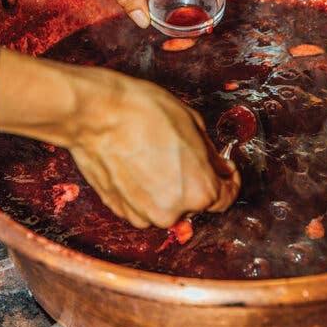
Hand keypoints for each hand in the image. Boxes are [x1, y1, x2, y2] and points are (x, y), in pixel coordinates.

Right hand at [0, 50, 239, 227]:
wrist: (96, 114)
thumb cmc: (144, 113)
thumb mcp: (194, 125)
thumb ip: (210, 155)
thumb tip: (218, 167)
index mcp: (199, 191)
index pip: (226, 197)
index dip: (229, 179)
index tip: (225, 167)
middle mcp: (172, 211)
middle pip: (197, 201)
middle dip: (197, 179)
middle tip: (187, 153)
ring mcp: (142, 213)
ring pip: (168, 204)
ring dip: (170, 187)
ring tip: (159, 155)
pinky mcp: (119, 210)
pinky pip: (144, 204)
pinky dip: (147, 190)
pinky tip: (140, 163)